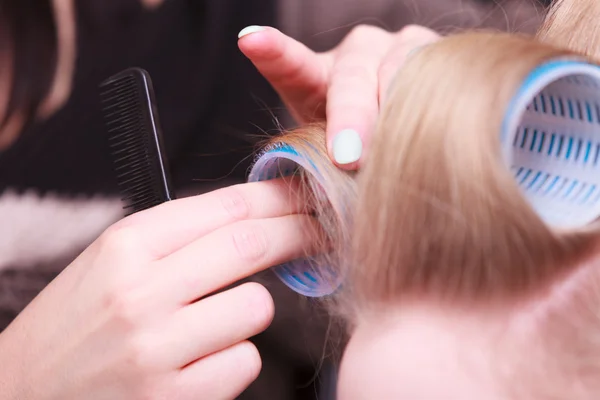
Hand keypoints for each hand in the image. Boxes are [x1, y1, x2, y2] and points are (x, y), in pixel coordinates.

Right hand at [0, 179, 318, 399]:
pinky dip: (233, 359)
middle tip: (321, 230)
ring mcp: (158, 347)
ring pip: (256, 307)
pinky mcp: (175, 397)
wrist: (21, 396)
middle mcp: (140, 291)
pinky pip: (244, 361)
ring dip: (248, 311)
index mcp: (125, 246)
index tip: (307, 195)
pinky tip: (198, 363)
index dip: (278, 198)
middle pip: (251, 246)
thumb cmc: (73, 326)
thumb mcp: (109, 262)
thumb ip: (176, 238)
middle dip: (299, 232)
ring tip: (211, 323)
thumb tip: (252, 217)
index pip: (226, 206)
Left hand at [238, 24, 439, 169]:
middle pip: (354, 77)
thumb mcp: (329, 150)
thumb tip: (324, 197)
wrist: (399, 128)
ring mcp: (403, 46)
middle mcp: (360, 51)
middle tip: (348, 156)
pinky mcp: (442, 54)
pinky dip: (443, 104)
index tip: (252, 41)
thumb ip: (320, 156)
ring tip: (397, 149)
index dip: (276, 53)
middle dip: (352, 117)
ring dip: (399, 113)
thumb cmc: (353, 144)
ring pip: (404, 71)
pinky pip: (443, 76)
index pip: (292, 64)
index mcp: (317, 74)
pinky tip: (449, 118)